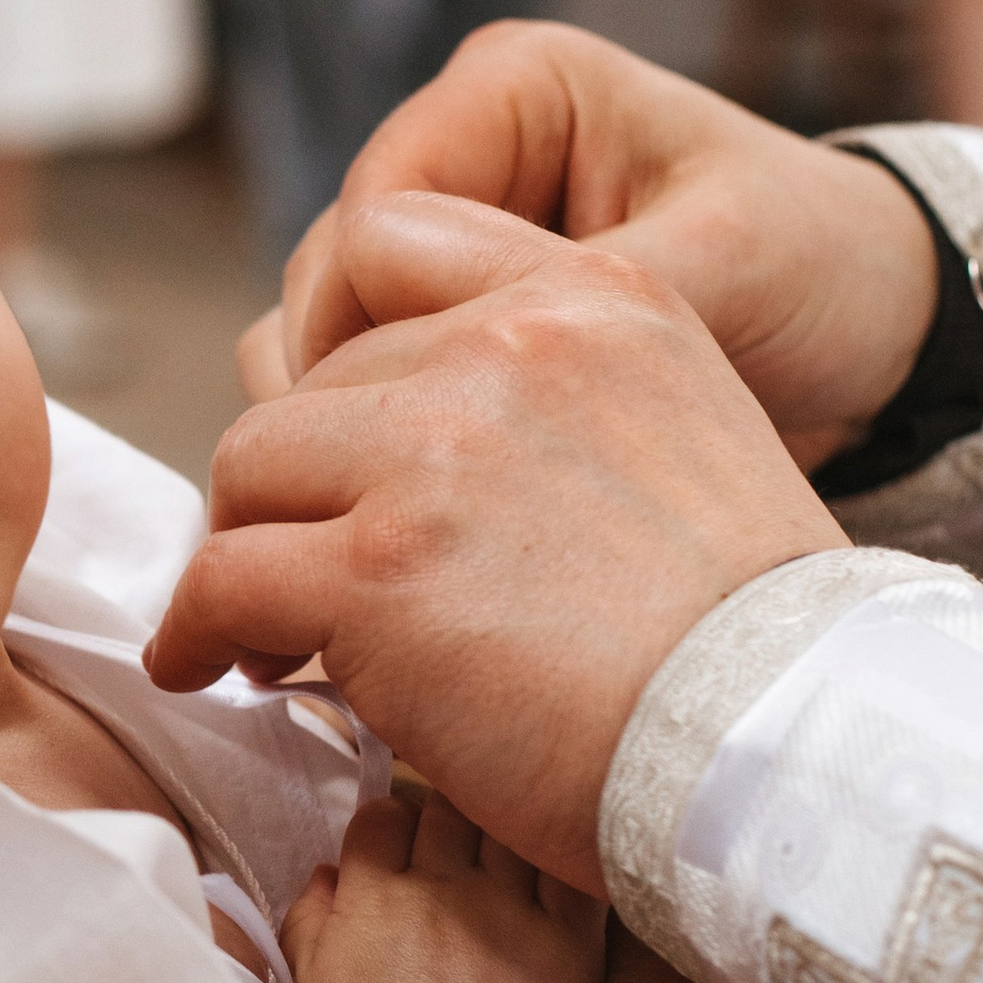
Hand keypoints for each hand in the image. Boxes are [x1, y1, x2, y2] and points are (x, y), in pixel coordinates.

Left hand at [151, 198, 848, 888]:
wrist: (786, 746)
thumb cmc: (741, 637)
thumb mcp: (684, 430)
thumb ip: (552, 394)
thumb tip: (406, 430)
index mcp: (594, 298)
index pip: (392, 236)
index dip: (336, 337)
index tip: (334, 432)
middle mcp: (507, 349)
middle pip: (310, 381)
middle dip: (297, 481)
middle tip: (305, 564)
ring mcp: (432, 454)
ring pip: (248, 467)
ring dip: (245, 549)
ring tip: (267, 625)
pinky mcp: (373, 567)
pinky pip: (223, 578)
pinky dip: (196, 630)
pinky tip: (209, 666)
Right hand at [257, 22, 938, 465]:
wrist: (881, 328)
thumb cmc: (820, 263)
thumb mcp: (717, 268)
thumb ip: (582, 298)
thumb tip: (455, 368)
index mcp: (516, 91)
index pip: (370, 209)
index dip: (358, 324)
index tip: (387, 432)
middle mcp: (469, 152)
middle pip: (330, 274)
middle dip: (344, 380)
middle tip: (384, 488)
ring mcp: (459, 238)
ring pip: (337, 330)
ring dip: (356, 417)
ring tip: (398, 501)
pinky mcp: (464, 313)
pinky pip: (382, 374)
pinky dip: (389, 437)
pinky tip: (422, 500)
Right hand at [281, 792, 606, 982]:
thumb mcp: (309, 982)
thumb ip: (310, 914)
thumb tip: (328, 872)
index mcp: (374, 893)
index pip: (382, 816)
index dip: (388, 824)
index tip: (398, 845)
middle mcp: (441, 885)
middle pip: (446, 808)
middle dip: (445, 819)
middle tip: (453, 850)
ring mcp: (509, 907)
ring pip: (509, 826)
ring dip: (503, 832)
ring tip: (505, 858)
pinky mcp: (568, 939)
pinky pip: (571, 871)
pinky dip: (563, 861)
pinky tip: (557, 872)